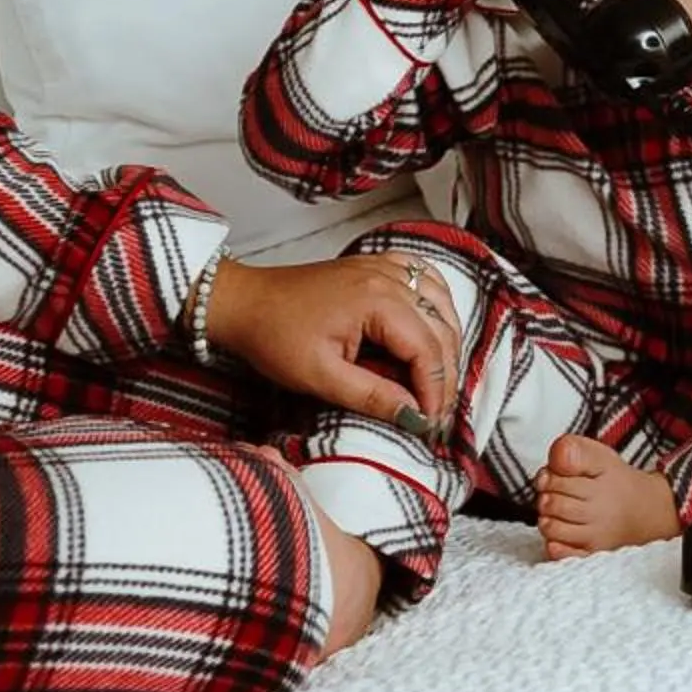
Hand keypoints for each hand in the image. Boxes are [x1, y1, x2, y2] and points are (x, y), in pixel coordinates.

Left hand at [206, 254, 460, 426]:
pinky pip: (425, 278)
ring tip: (437, 382)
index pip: (428, 351)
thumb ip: (373, 396)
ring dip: (447, 343)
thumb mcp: (321, 377)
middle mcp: (388, 277)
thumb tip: (415, 416)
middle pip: (441, 329)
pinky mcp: (377, 266)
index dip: (435, 392)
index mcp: (377, 300)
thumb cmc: (273, 336)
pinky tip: (435, 326)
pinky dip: (437, 304)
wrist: (244, 303)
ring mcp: (384, 267)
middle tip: (436, 414)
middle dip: (445, 376)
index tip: (430, 425)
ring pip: (441, 303)